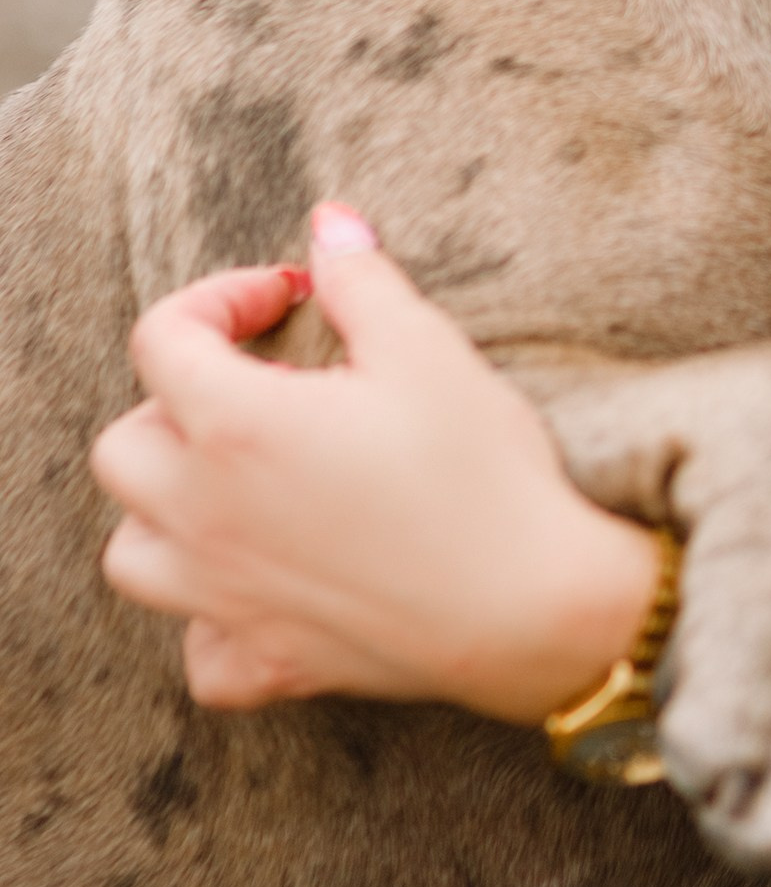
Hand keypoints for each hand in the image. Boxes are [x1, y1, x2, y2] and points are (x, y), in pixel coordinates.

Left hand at [92, 204, 660, 723]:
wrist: (529, 604)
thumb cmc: (477, 469)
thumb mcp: (425, 347)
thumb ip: (359, 280)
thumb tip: (328, 224)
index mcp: (235, 427)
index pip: (162, 338)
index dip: (223, 297)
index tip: (289, 297)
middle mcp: (204, 516)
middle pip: (124, 446)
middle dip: (178, 400)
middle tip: (263, 387)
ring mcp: (225, 598)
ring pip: (130, 551)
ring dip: (167, 507)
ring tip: (240, 482)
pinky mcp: (264, 662)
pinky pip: (198, 649)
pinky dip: (210, 616)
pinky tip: (266, 583)